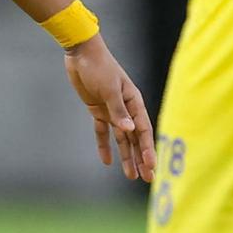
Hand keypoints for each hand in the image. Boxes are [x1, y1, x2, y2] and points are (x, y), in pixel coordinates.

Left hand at [64, 35, 155, 181]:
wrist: (81, 53)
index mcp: (134, 101)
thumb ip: (119, 110)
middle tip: (147, 179)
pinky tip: (107, 161)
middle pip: (136, 139)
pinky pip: (103, 132)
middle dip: (141, 159)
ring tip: (131, 176)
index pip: (143, 131)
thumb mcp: (109, 89)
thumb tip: (129, 131)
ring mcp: (112, 110)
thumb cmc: (99, 67)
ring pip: (122, 139)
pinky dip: (105, 146)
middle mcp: (126, 108)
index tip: (151, 166)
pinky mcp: (98, 110)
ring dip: (127, 156)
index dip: (148, 149)